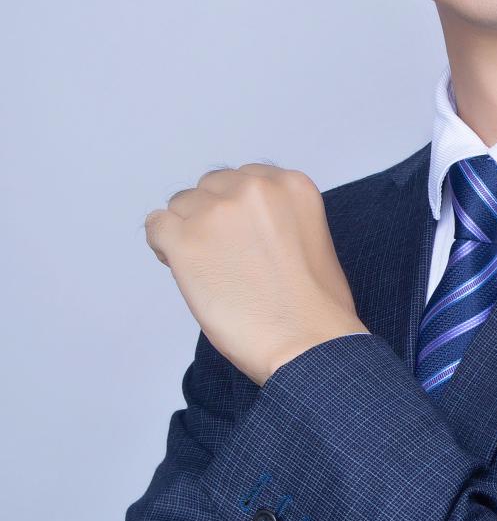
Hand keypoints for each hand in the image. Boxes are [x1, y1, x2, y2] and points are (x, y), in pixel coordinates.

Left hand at [143, 163, 367, 386]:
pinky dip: (163, 244)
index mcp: (290, 185)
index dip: (236, 208)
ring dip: (187, 231)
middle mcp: (252, 189)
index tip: (238, 234)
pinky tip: (180, 267)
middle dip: (211, 216)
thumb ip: (280, 217)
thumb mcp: (312, 238)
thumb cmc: (315, 308)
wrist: (307, 343)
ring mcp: (216, 212)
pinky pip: (156, 226)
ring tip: (205, 268)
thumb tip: (243, 227)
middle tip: (221, 255)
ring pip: (180, 205)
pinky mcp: (185, 240)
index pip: (244, 178)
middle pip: (210, 187)